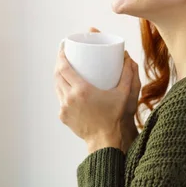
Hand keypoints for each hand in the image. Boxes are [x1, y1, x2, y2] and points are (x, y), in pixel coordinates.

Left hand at [54, 27, 137, 152]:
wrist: (105, 140)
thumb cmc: (115, 116)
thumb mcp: (124, 94)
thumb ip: (128, 74)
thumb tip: (127, 57)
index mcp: (82, 90)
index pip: (64, 67)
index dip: (61, 55)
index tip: (63, 46)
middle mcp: (69, 98)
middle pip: (57, 75)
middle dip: (58, 62)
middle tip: (65, 54)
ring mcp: (64, 108)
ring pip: (56, 86)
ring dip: (58, 75)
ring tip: (65, 67)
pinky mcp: (63, 116)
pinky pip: (60, 98)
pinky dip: (62, 89)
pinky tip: (67, 85)